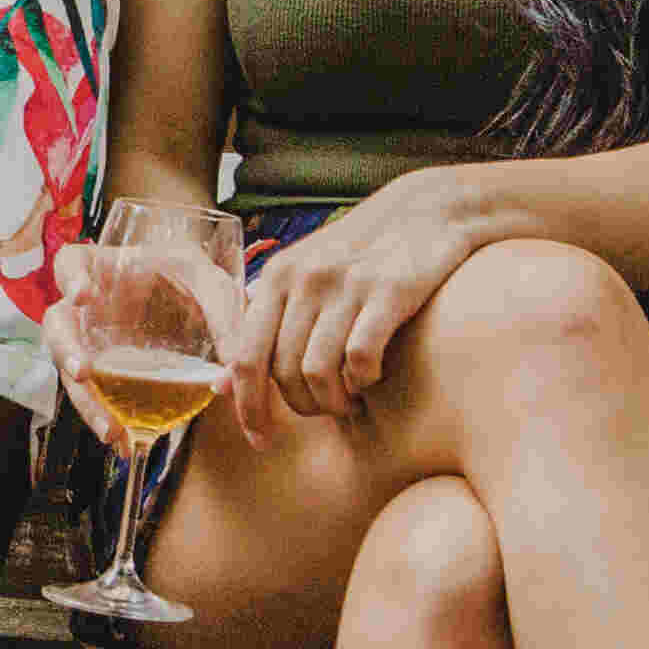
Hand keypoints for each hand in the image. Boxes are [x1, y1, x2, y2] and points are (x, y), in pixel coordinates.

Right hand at [50, 239, 266, 441]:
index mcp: (104, 270)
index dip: (69, 278)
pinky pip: (97, 397)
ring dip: (87, 402)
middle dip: (67, 350)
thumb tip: (232, 375)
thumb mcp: (210, 282)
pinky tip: (126, 443)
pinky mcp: (104, 372)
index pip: (70, 263)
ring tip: (111, 430)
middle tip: (83, 371)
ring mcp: (91, 342)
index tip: (82, 296)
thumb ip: (225, 315)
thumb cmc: (192, 280)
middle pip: (58, 326)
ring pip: (72, 371)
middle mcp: (87, 308)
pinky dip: (110, 420)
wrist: (195, 301)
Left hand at [242, 176, 508, 422]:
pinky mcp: (389, 291)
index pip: (244, 357)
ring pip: (318, 373)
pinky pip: (360, 359)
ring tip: (350, 400)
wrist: (430, 209)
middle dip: (301, 407)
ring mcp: (346, 284)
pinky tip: (373, 375)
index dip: (247, 407)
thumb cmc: (361, 254)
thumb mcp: (302, 278)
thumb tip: (219, 386)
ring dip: (334, 402)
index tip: (261, 439)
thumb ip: (262, 327)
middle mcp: (304, 279)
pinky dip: (363, 381)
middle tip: (325, 410)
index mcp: (276, 277)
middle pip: (281, 372)